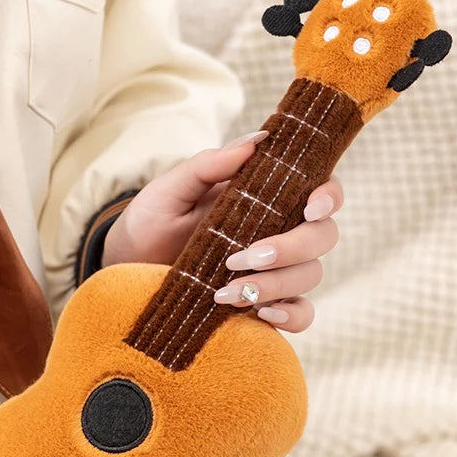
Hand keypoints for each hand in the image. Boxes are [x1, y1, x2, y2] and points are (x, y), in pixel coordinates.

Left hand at [101, 131, 342, 332]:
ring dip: (276, 284)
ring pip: (310, 275)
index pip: (321, 190)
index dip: (329, 197)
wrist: (127, 270)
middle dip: (291, 248)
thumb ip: (209, 165)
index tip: (310, 208)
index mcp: (267, 197)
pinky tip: (262, 315)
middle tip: (240, 258)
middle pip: (321, 236)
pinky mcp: (264, 304)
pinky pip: (301, 315)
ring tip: (226, 293)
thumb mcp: (170, 191)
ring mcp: (275, 271)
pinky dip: (291, 316)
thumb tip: (256, 140)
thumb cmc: (150, 222)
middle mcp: (279, 232)